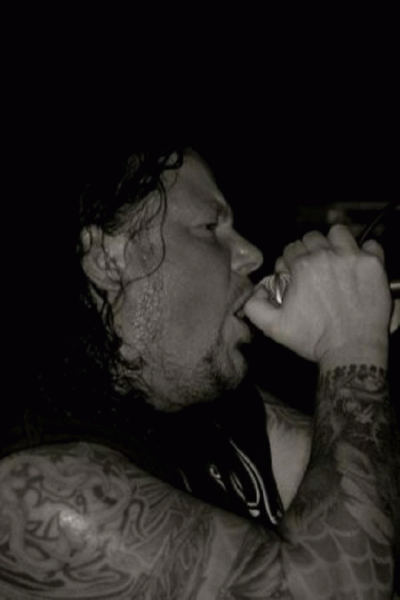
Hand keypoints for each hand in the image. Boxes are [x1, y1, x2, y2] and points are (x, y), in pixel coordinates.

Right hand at [244, 225, 391, 361]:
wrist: (351, 350)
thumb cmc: (314, 340)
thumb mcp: (273, 327)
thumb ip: (254, 306)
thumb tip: (257, 290)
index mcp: (302, 266)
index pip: (291, 248)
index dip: (290, 261)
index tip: (295, 274)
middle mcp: (327, 256)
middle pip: (313, 238)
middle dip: (310, 250)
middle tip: (314, 269)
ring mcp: (353, 258)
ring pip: (339, 233)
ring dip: (335, 243)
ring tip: (336, 259)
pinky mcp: (374, 265)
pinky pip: (372, 245)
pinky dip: (366, 251)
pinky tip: (359, 265)